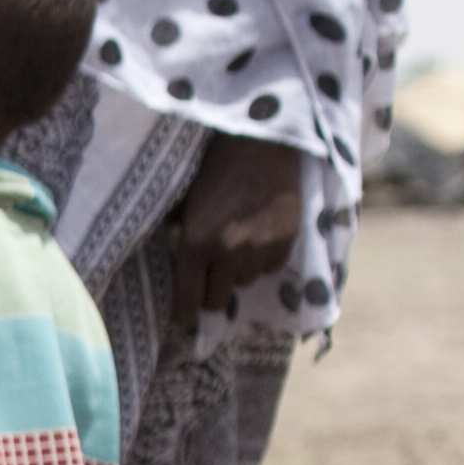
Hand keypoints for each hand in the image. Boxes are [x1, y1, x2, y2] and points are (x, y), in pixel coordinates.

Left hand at [163, 127, 304, 331]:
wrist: (261, 144)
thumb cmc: (213, 169)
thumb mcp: (184, 205)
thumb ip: (181, 237)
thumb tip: (176, 266)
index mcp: (196, 244)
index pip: (187, 297)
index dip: (183, 313)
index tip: (182, 320)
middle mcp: (228, 253)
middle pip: (217, 299)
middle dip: (210, 294)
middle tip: (208, 283)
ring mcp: (261, 249)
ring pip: (245, 282)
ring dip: (237, 274)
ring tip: (235, 250)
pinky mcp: (287, 241)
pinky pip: (270, 268)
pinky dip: (262, 260)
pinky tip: (258, 238)